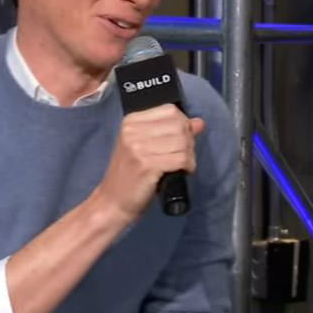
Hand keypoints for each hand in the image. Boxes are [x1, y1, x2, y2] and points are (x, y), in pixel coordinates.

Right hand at [95, 104, 204, 219]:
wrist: (113, 201)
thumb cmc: (130, 174)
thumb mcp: (146, 147)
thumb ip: (171, 132)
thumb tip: (199, 122)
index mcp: (131, 122)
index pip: (170, 110)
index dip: (183, 124)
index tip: (181, 140)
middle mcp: (133, 131)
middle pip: (179, 126)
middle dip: (189, 141)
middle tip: (183, 156)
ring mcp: (138, 148)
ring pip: (183, 142)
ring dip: (189, 156)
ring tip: (182, 165)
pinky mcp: (147, 165)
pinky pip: (181, 159)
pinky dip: (188, 166)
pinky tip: (182, 172)